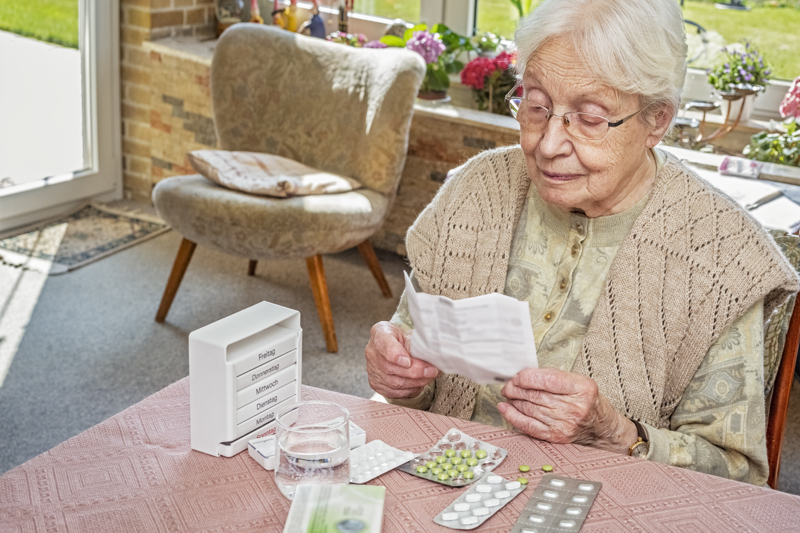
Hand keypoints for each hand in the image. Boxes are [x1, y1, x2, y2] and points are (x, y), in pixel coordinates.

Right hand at [365, 321, 438, 399]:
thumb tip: (432, 356)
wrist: (397, 347)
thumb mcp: (411, 334)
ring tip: (430, 376)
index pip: (384, 343)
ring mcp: (372, 369)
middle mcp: (372, 352)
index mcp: (380, 333)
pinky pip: (394, 392)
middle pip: (390, 367)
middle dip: (414, 371)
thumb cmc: (404, 338)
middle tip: (431, 371)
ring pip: (394, 382)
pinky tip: (420, 383)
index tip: (408, 361)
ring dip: (416, 382)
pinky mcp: (376, 384)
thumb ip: (417, 344)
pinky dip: (410, 389)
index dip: (395, 354)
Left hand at [498, 368, 636, 453]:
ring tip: (508, 394)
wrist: (602, 427)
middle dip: (516, 388)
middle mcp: (575, 407)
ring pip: (530, 409)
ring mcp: (565, 424)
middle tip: (507, 384)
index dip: (527, 377)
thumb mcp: (579, 381)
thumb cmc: (588, 401)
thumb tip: (524, 375)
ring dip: (514, 400)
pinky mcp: (556, 436)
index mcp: (582, 388)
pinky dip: (514, 416)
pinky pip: (529, 426)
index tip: (516, 375)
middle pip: (536, 395)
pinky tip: (505, 408)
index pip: (547, 380)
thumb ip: (553, 376)